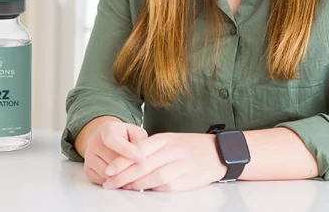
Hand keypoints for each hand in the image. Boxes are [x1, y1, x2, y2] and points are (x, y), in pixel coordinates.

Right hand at [80, 118, 147, 185]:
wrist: (106, 140)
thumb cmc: (124, 137)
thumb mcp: (135, 133)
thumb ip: (141, 142)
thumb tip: (143, 158)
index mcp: (107, 129)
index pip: (113, 140)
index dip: (127, 151)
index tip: (141, 159)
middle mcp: (94, 142)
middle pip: (112, 161)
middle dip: (129, 169)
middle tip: (143, 171)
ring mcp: (89, 157)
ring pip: (108, 175)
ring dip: (122, 178)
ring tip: (132, 173)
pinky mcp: (87, 170)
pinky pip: (102, 181)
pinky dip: (114, 183)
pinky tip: (121, 176)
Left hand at [102, 132, 226, 191]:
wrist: (219, 152)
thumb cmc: (189, 146)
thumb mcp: (169, 140)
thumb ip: (149, 149)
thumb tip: (125, 162)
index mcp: (166, 139)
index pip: (139, 150)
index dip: (123, 160)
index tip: (109, 169)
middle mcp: (173, 150)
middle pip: (144, 165)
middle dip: (124, 176)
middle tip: (110, 183)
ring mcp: (182, 165)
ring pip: (156, 177)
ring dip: (137, 184)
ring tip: (124, 188)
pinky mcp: (189, 179)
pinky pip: (168, 186)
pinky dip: (154, 189)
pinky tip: (144, 190)